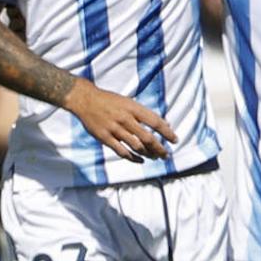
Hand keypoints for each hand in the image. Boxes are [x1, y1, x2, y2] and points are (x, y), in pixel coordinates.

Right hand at [63, 79, 178, 162]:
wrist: (86, 100)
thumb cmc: (110, 100)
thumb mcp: (128, 102)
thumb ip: (144, 114)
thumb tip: (164, 124)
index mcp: (133, 108)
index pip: (155, 122)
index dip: (167, 132)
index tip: (175, 140)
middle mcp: (125, 119)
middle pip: (148, 138)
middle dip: (159, 148)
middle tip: (166, 154)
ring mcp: (115, 129)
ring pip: (136, 146)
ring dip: (149, 154)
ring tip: (155, 157)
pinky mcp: (105, 138)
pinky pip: (122, 151)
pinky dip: (133, 158)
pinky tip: (141, 160)